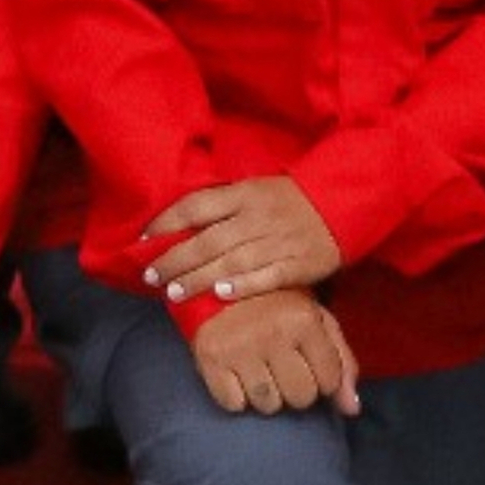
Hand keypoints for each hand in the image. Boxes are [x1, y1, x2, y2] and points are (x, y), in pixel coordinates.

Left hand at [139, 176, 342, 301]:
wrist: (342, 203)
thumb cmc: (289, 200)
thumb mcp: (255, 189)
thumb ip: (221, 206)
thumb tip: (177, 228)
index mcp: (245, 193)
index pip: (197, 206)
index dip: (166, 222)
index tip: (142, 240)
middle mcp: (258, 216)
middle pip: (209, 239)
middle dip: (176, 259)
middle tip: (151, 276)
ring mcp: (279, 240)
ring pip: (233, 261)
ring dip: (200, 278)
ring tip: (174, 293)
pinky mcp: (299, 262)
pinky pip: (269, 275)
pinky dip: (245, 285)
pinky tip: (222, 294)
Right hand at [186, 290, 361, 419]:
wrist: (219, 284)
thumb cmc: (276, 306)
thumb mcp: (316, 321)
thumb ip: (341, 362)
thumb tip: (352, 410)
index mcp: (304, 321)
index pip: (329, 382)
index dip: (321, 379)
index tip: (308, 363)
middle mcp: (273, 333)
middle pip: (300, 398)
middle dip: (296, 389)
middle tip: (282, 368)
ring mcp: (240, 347)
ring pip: (268, 405)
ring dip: (267, 396)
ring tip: (260, 371)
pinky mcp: (211, 358)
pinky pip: (233, 404)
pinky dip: (236, 397)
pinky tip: (237, 374)